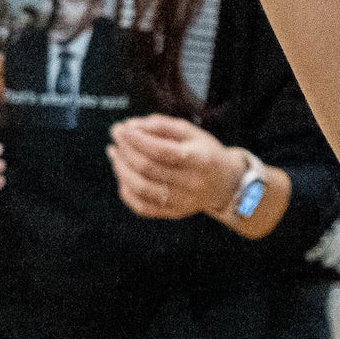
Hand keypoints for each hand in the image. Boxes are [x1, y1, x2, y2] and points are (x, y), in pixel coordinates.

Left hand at [109, 116, 243, 219]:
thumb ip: (162, 125)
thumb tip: (131, 126)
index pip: (162, 151)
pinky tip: (123, 173)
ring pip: (141, 188)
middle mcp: (192, 183)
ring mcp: (182, 202)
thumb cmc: (205, 152)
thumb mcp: (191, 132)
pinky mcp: (173, 213)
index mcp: (199, 159)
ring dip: (121, 168)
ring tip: (115, 152)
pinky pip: (141, 206)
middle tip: (116, 135)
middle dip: (126, 149)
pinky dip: (126, 189)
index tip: (123, 127)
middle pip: (148, 169)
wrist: (225, 183)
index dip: (138, 139)